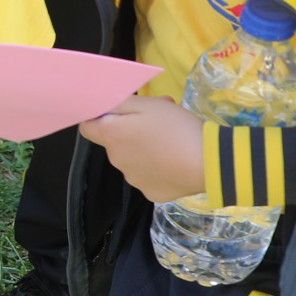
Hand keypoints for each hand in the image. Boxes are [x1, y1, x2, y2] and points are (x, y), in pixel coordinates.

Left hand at [80, 95, 206, 203]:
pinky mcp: (152, 192)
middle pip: (115, 142)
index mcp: (112, 137)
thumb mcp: (146, 104)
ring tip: (173, 140)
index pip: (87, 127)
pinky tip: (177, 161)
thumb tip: (101, 105)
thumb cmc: (175, 127)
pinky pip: (150, 176)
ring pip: (134, 159)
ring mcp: (134, 179)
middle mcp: (116, 161)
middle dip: (132, 130)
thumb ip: (118, 103)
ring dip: (146, 148)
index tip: (118, 113)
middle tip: (159, 120)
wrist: (208, 162)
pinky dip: (159, 168)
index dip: (99, 118)